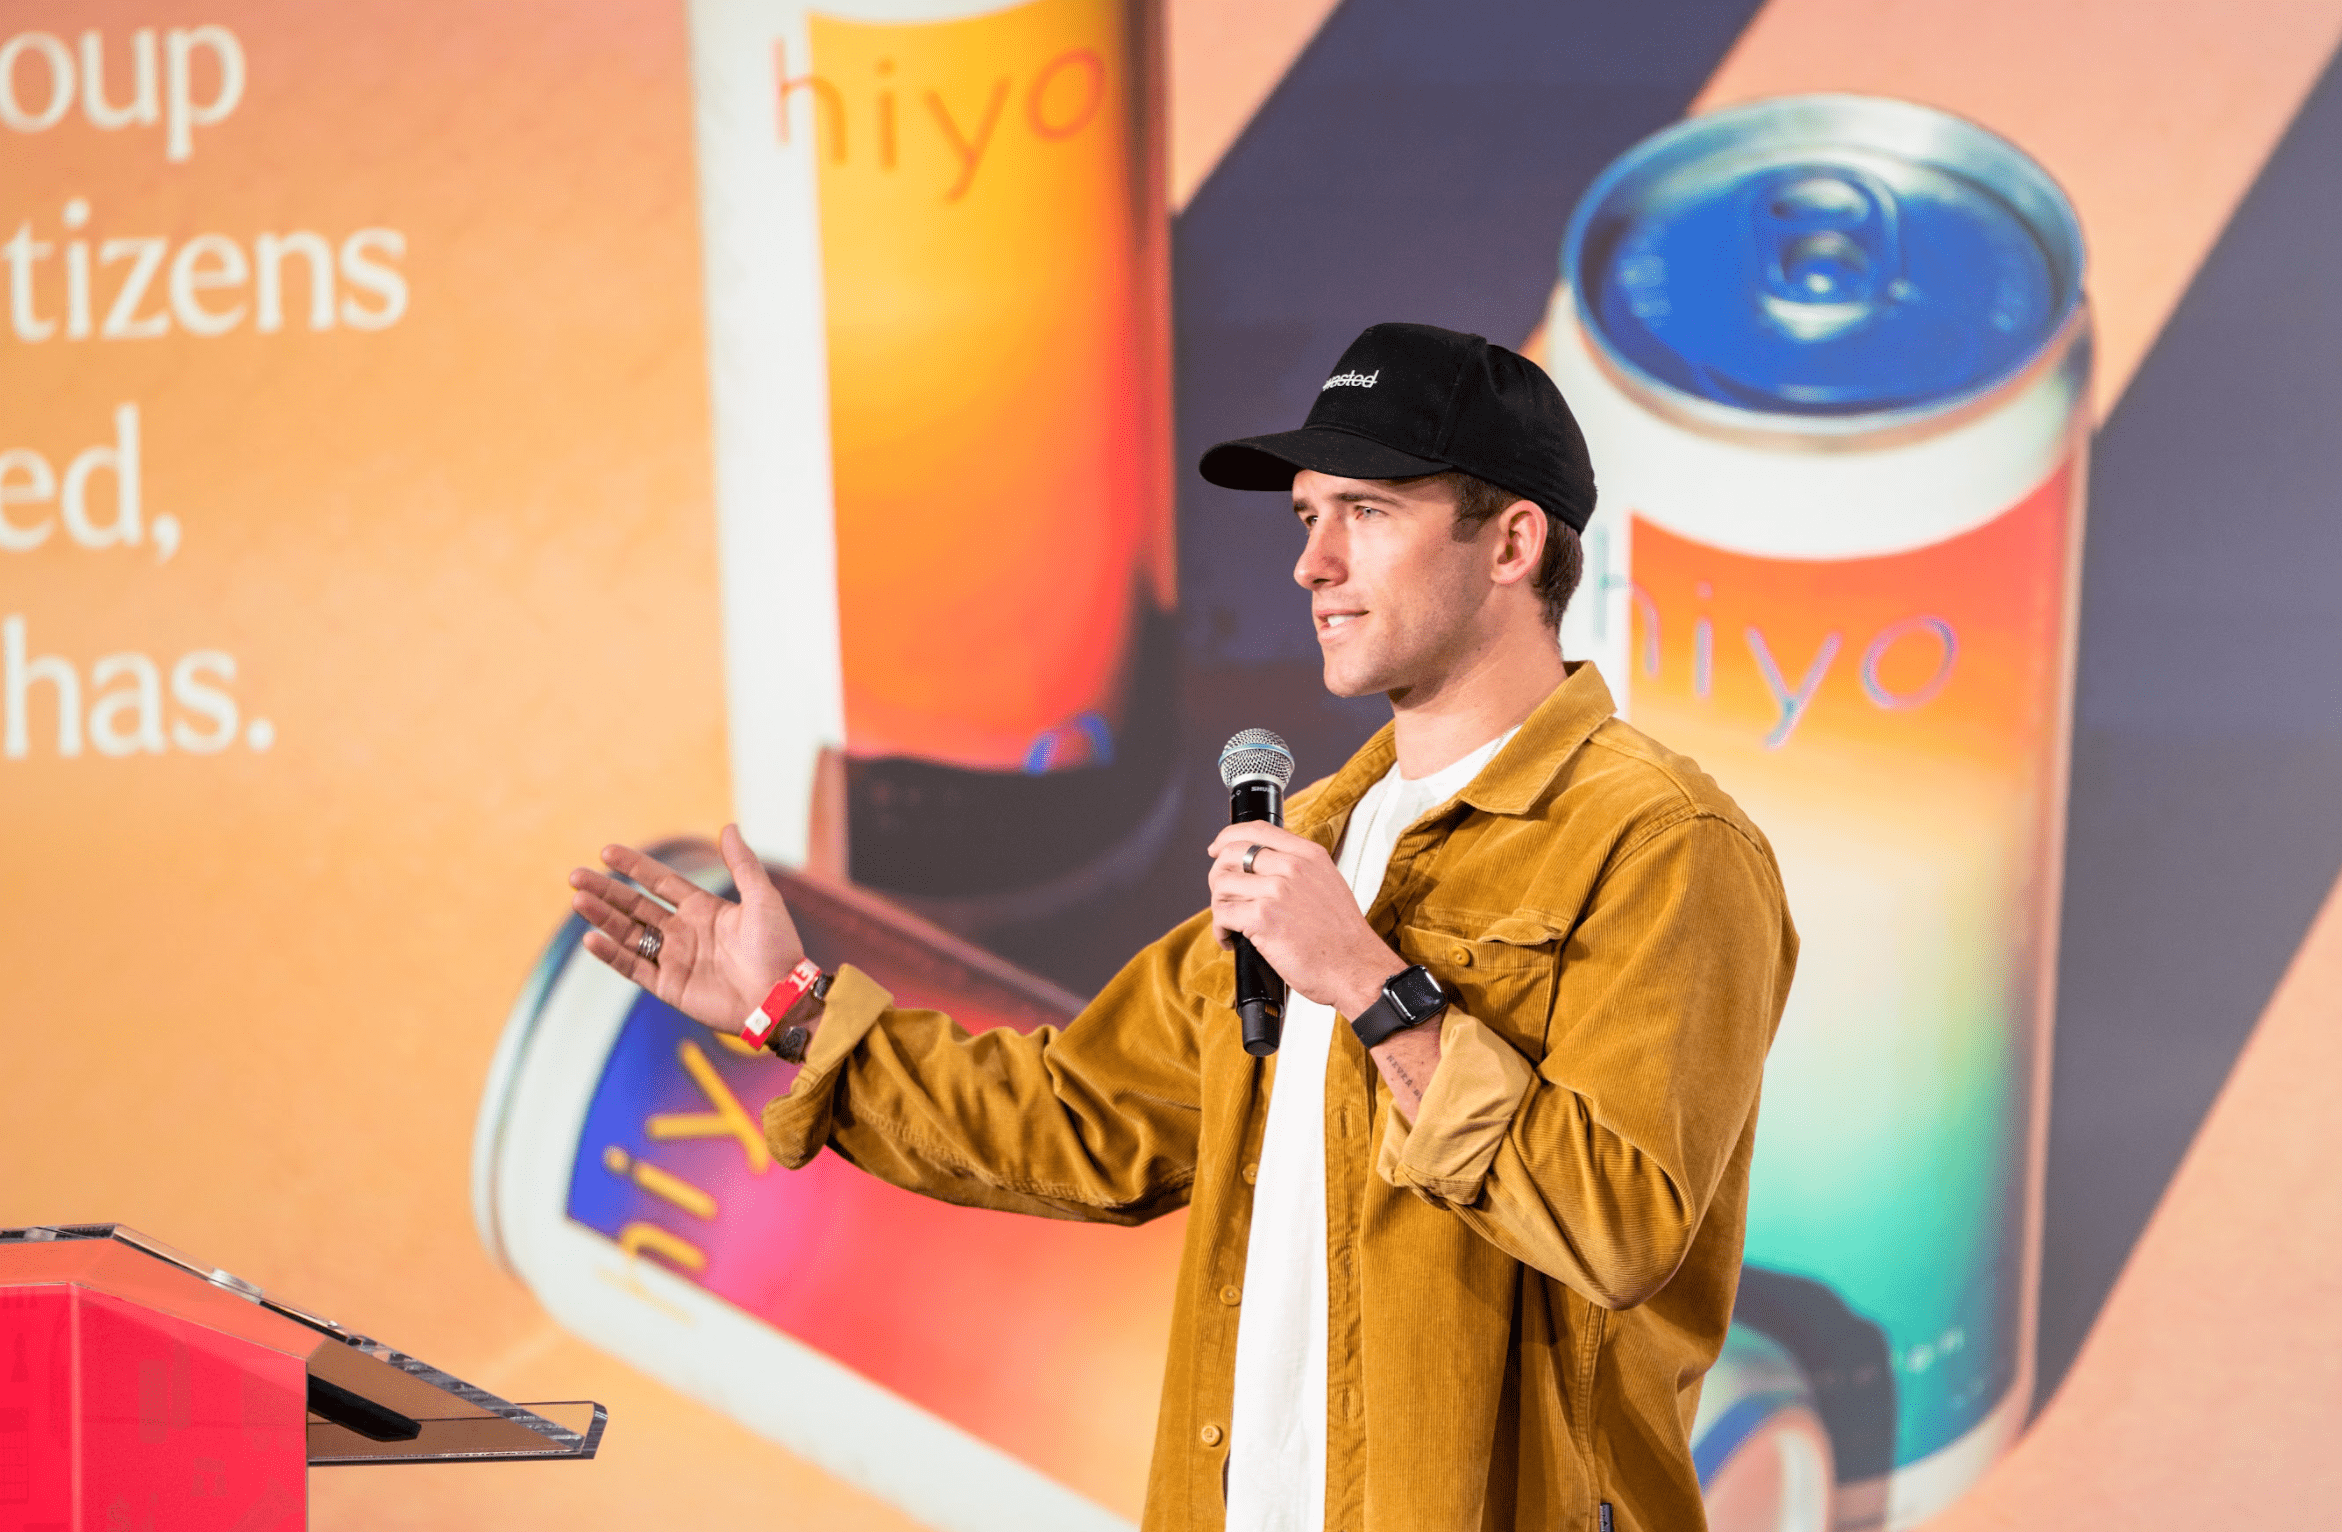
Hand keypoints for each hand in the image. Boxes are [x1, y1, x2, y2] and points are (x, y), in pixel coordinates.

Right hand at [569, 824, 805, 1031]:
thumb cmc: (778, 947)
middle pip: (635, 907)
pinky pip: (633, 968)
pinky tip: (591, 938)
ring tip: (577, 901)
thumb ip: (742, 864)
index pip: (660, 883)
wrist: (781, 996)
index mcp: (704, 909)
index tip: (606, 851)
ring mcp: (674, 959)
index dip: (634, 867)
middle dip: (606, 891)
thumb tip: (728, 826)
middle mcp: (684, 932)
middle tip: (575, 876)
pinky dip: (612, 954)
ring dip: (603, 918)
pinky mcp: (669, 986)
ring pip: (628, 934)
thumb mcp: (762, 898)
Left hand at [1207, 823, 1406, 1016]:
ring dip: (1219, 906)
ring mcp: (1276, 891)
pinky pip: (1222, 914)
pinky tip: (1231, 940)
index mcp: (1308, 855)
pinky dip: (1220, 930)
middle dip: (1218, 875)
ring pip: (1222, 884)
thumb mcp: (1328, 884)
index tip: (1216, 849)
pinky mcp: (1263, 918)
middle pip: (1232, 853)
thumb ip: (1299, 868)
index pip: (1257, 829)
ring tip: (1231, 924)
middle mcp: (1292, 867)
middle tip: (1224, 896)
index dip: (1228, 837)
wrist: (1355, 967)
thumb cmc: (1342, 936)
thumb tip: (1263, 866)